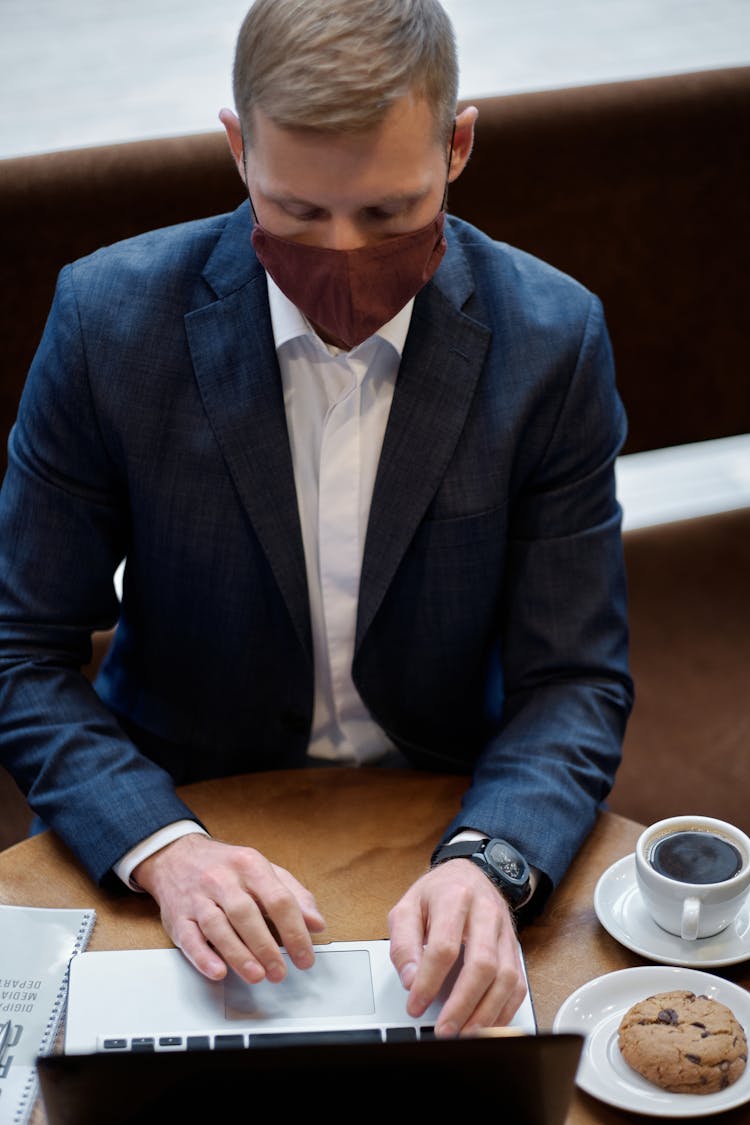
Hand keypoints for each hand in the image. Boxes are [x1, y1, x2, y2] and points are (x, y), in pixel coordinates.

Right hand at [133, 834, 325, 984]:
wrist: (175, 855)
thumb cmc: (226, 867)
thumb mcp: (262, 870)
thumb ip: (293, 894)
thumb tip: (316, 923)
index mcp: (249, 865)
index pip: (278, 899)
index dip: (295, 931)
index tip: (305, 956)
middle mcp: (222, 879)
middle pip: (246, 914)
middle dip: (266, 947)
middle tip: (280, 972)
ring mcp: (198, 897)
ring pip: (217, 927)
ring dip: (239, 954)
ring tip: (257, 975)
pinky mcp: (178, 916)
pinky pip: (189, 938)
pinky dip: (203, 957)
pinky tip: (218, 971)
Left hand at [388, 858, 525, 1037]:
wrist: (470, 874)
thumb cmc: (437, 894)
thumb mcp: (408, 907)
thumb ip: (403, 943)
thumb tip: (411, 981)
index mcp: (454, 898)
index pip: (445, 946)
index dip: (429, 981)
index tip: (415, 1005)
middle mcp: (485, 913)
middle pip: (482, 964)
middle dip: (463, 1004)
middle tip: (444, 1030)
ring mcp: (504, 931)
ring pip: (506, 977)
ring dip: (486, 1012)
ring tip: (465, 1033)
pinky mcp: (514, 947)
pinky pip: (518, 984)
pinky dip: (505, 1010)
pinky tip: (486, 1024)